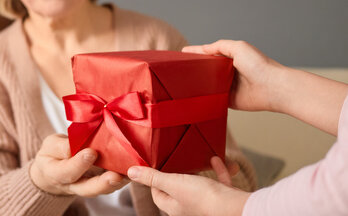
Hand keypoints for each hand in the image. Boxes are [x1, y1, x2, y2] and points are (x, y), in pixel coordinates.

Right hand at [29, 134, 127, 195]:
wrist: (52, 172)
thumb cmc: (52, 155)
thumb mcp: (49, 146)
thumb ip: (60, 147)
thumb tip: (74, 146)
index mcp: (56, 173)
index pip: (67, 172)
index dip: (79, 163)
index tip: (91, 152)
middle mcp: (73, 185)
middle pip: (88, 189)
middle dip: (103, 183)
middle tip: (115, 175)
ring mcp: (86, 187)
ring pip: (102, 190)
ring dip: (117, 183)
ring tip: (129, 173)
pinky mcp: (98, 185)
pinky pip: (110, 185)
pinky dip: (122, 178)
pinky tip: (133, 169)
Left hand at [127, 157, 249, 215]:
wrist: (236, 208)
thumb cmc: (203, 198)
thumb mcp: (173, 183)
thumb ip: (152, 177)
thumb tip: (130, 172)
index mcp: (174, 207)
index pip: (157, 194)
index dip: (154, 179)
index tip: (154, 164)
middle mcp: (189, 208)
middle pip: (177, 189)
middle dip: (176, 174)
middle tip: (173, 158)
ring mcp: (207, 204)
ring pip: (199, 185)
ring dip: (198, 171)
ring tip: (194, 158)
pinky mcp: (223, 198)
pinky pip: (219, 182)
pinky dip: (217, 170)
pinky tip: (215, 158)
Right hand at [183, 40, 282, 111]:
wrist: (272, 88)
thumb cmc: (259, 65)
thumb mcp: (238, 47)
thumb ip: (219, 46)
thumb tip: (204, 48)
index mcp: (229, 58)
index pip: (208, 54)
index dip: (195, 54)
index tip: (180, 54)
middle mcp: (227, 72)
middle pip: (205, 70)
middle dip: (193, 70)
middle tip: (177, 70)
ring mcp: (227, 87)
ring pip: (207, 85)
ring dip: (198, 84)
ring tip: (181, 83)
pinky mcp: (228, 101)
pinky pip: (212, 99)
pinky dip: (205, 98)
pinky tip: (194, 97)